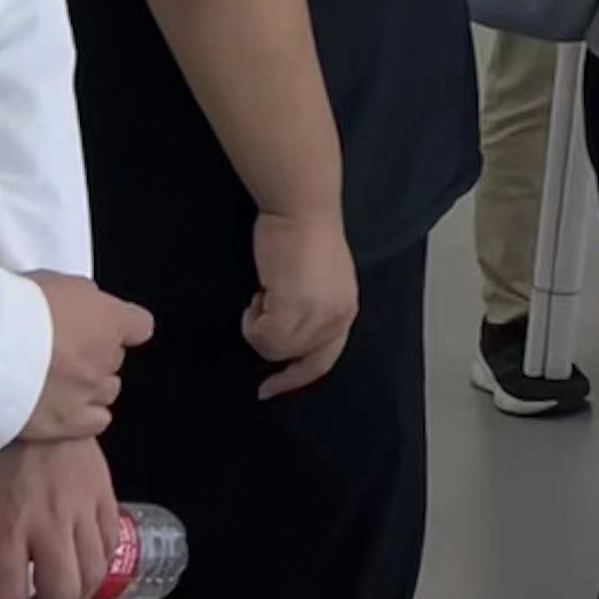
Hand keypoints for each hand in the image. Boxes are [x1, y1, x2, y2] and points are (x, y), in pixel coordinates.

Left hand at [0, 439, 119, 598]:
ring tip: (55, 596)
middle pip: (61, 593)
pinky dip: (99, 562)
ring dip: (75, 597)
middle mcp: (50, 523)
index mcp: (6, 527)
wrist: (21, 401)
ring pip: (94, 572)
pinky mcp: (104, 491)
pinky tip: (80, 563)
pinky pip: (111, 541)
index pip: (9, 597)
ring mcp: (83, 507)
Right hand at [20, 272, 154, 441]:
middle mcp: (106, 357)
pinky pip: (95, 421)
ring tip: (52, 383)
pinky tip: (61, 409)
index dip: (120, 327)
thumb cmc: (12, 310)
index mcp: (110, 319)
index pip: (139, 325)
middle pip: (113, 359)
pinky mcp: (68, 421)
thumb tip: (80, 305)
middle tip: (58, 354)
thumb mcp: (53, 282)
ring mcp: (89, 391)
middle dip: (91, 357)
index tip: (103, 328)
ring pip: (105, 391)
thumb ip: (78, 298)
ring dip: (86, 388)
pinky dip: (83, 418)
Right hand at [244, 210, 357, 397]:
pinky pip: (261, 335)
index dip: (296, 378)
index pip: (324, 361)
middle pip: (292, 358)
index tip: (269, 388)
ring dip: (259, 325)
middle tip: (261, 306)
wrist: (302, 209)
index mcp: (346, 311)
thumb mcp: (321, 282)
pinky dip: (252, 318)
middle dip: (270, 338)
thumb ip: (312, 311)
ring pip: (274, 348)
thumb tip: (287, 338)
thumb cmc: (305, 237)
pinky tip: (261, 291)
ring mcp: (317, 315)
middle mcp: (337, 317)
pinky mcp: (294, 307)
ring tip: (266, 291)